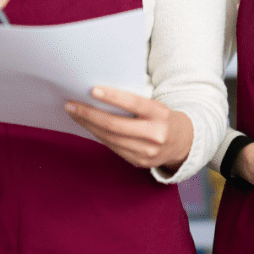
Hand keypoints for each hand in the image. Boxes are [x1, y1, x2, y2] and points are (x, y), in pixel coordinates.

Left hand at [65, 87, 192, 170]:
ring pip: (110, 138)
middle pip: (115, 125)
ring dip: (88, 125)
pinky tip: (88, 126)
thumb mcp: (156, 106)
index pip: (134, 104)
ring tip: (74, 113)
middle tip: (70, 104)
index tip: (92, 90)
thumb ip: (134, 104)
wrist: (183, 142)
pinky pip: (113, 147)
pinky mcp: (139, 163)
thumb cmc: (162, 117)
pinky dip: (98, 135)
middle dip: (89, 114)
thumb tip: (98, 96)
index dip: (113, 97)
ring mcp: (147, 152)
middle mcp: (155, 135)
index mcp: (161, 115)